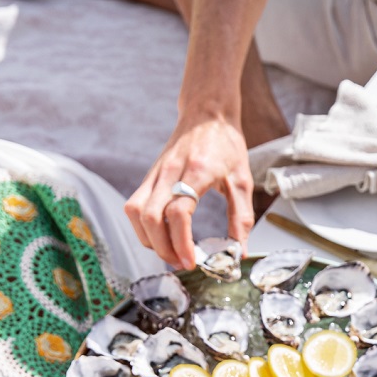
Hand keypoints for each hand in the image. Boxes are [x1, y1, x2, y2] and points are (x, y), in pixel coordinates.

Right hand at [125, 112, 253, 268]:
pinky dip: (142, 226)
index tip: (191, 260)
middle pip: (151, 217)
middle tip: (182, 262)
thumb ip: (241, 218)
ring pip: (136, 212)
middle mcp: (170, 171)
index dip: (181, 241)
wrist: (207, 114)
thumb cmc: (225, 144)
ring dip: (149, 239)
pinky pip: (134, 206)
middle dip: (163, 247)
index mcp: (197, 171)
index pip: (178, 211)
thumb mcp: (242, 181)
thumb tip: (238, 251)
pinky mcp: (149, 176)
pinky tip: (159, 235)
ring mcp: (155, 173)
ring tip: (170, 252)